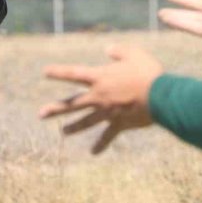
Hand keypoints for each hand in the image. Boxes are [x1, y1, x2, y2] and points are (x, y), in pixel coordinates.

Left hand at [39, 45, 163, 153]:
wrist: (160, 96)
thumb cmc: (147, 72)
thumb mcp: (134, 53)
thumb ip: (119, 50)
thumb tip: (107, 49)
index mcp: (100, 78)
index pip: (74, 74)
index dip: (59, 72)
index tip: (45, 72)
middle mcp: (99, 97)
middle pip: (73, 103)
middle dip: (56, 109)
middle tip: (41, 114)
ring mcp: (108, 112)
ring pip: (86, 122)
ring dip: (73, 127)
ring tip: (63, 133)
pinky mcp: (119, 124)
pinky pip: (107, 136)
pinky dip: (100, 145)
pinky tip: (93, 153)